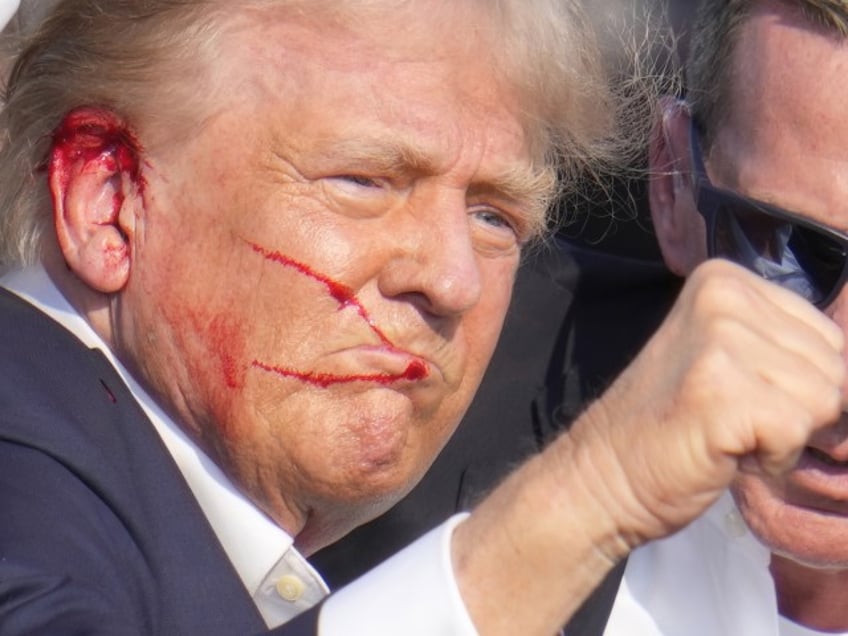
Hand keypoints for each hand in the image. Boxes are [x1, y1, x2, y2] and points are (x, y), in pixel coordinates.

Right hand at [572, 258, 845, 546]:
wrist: (605, 471)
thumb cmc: (674, 424)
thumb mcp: (729, 357)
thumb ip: (785, 347)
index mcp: (724, 279)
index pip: (828, 336)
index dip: (801, 385)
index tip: (743, 397)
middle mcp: (723, 297)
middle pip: (833, 367)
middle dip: (799, 412)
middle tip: (734, 420)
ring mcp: (719, 341)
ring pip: (825, 401)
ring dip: (786, 437)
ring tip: (728, 433)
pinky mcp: (720, 390)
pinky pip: (798, 432)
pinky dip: (773, 459)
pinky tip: (727, 451)